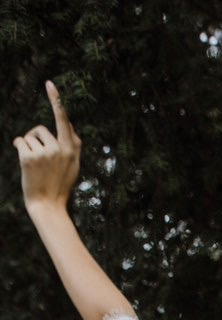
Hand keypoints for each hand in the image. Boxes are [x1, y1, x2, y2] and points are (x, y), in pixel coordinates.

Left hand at [12, 80, 81, 211]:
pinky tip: (25, 163)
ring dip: (28, 147)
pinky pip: (20, 142)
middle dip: (36, 139)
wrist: (48, 204)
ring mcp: (44, 153)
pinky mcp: (29, 157)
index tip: (49, 83)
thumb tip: (69, 124)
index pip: (62, 120)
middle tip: (40, 161)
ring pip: (30, 136)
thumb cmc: (60, 184)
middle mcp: (59, 148)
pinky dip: (19, 149)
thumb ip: (72, 144)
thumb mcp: (73, 165)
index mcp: (71, 149)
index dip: (55, 100)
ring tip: (35, 165)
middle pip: (41, 130)